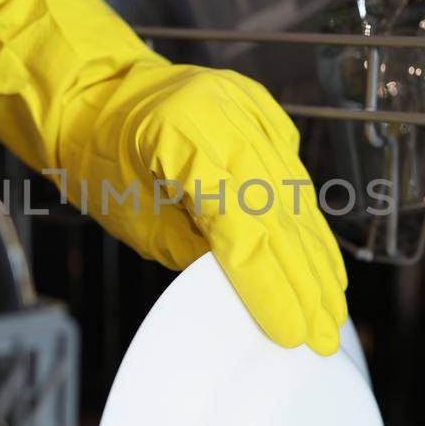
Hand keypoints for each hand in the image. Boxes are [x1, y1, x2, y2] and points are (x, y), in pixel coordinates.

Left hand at [0, 0, 348, 354]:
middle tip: (323, 332)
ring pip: (294, 194)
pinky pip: (290, 172)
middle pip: (279, 212)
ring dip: (314, 254)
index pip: (242, 226)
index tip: (291, 330)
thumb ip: (193, 251)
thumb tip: (244, 290)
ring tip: (332, 305)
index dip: (270, 284)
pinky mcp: (259, 108)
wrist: (92, 93)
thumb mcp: (135, 218)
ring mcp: (247, 106)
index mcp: (184, 134)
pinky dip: (304, 219)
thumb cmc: (99, 155)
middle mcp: (226, 112)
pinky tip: (321, 259)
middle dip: (304, 279)